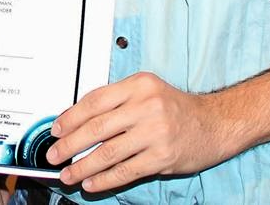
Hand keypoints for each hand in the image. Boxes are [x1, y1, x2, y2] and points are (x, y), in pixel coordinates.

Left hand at [46, 72, 231, 193]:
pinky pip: (126, 171)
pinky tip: (92, 183)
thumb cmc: (176, 108)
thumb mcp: (147, 91)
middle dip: (70, 144)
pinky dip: (105, 179)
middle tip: (55, 154)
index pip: (95, 100)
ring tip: (69, 174)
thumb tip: (79, 119)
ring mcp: (155, 132)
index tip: (56, 129)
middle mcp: (146, 106)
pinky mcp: (162, 157)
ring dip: (83, 166)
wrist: (214, 123)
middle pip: (97, 127)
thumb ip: (116, 101)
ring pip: (108, 152)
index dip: (71, 116)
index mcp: (138, 85)